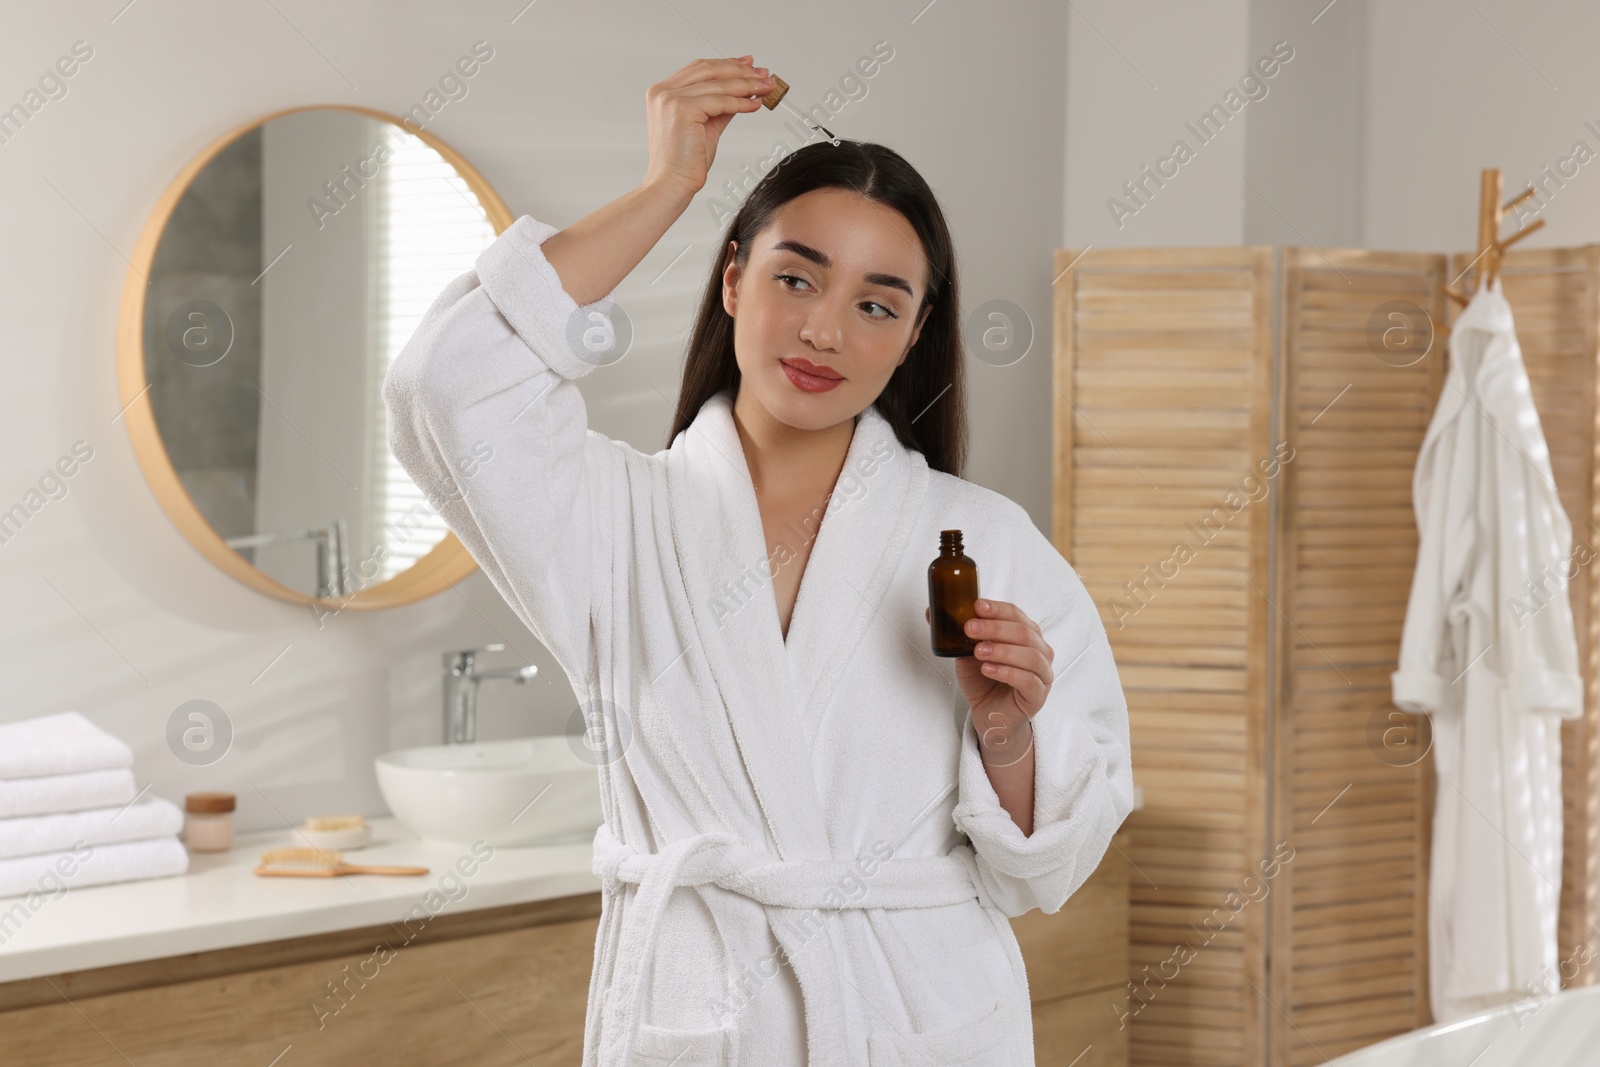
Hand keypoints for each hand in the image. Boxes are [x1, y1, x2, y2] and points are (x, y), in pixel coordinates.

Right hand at [643, 55, 772, 194]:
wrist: (673, 184)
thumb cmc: (686, 161)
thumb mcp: (707, 126)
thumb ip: (721, 106)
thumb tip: (744, 92)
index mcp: (663, 92)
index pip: (700, 69)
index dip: (727, 64)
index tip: (749, 64)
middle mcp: (663, 91)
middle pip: (709, 70)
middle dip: (740, 71)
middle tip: (763, 74)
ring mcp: (670, 99)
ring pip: (718, 85)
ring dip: (746, 85)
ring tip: (766, 88)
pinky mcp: (682, 109)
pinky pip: (720, 101)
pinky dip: (741, 102)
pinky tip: (755, 104)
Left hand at [927, 599, 1053, 765]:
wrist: (990, 714)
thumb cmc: (983, 681)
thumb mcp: (967, 653)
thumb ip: (957, 633)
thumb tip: (931, 611)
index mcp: (1025, 634)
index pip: (1015, 614)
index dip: (996, 608)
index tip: (976, 606)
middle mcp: (1039, 650)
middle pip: (1023, 632)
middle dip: (995, 628)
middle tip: (971, 628)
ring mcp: (1043, 673)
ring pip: (1030, 655)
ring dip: (1002, 650)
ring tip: (978, 651)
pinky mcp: (1039, 695)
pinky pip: (1028, 680)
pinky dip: (1007, 672)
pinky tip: (988, 669)